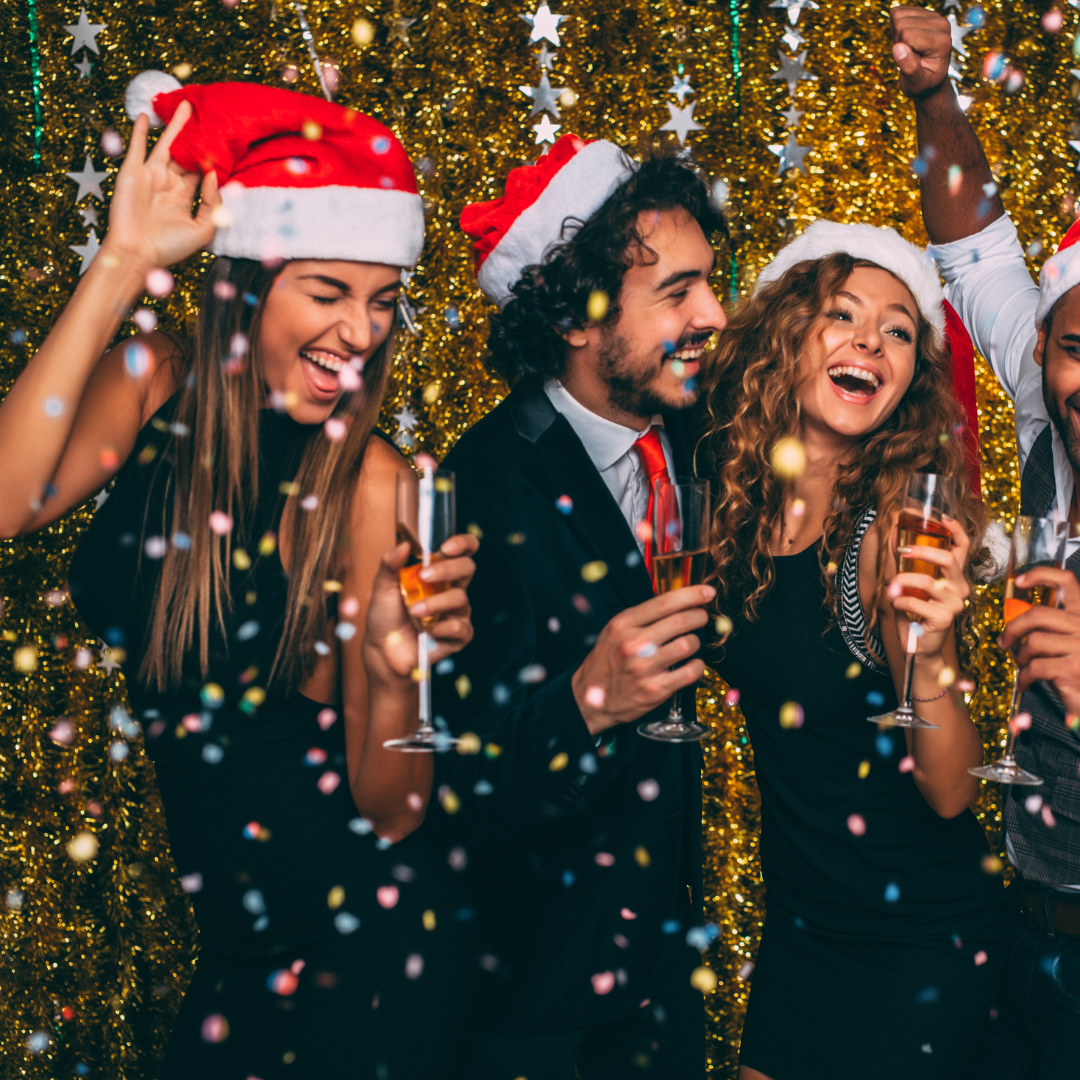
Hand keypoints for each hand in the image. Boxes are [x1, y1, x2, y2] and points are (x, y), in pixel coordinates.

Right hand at [101, 102, 221, 270]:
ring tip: (185, 106)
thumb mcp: (203, 229)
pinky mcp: (132, 172)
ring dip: (175, 126)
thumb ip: (213, 203)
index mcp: (185, 197)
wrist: (137, 253)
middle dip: (195, 137)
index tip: (226, 142)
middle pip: (185, 154)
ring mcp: (150, 176)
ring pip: (166, 144)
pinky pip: (137, 146)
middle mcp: (169, 184)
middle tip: (207, 115)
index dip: (212, 159)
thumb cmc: (170, 248)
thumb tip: (214, 174)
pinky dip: (141, 131)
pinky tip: (146, 115)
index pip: (201, 172)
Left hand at [362, 532, 478, 684]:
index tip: (446, 547)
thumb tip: (403, 544)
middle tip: (424, 575)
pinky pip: (461, 627)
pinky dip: (444, 628)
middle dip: (448, 569)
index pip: (462, 551)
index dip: (462, 543)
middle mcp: (450, 589)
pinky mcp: (458, 635)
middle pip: (467, 568)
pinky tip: (429, 631)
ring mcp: (456, 612)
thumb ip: (390, 564)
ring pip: (460, 598)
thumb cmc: (384, 616)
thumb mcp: (382, 586)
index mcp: (437, 573)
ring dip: (435, 603)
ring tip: (414, 611)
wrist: (381, 650)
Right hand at [572, 585, 713, 735]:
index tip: (707, 592)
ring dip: (695, 642)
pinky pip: (690, 672)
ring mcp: (644, 668)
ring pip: (688, 645)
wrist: (590, 699)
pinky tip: (691, 665)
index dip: (691, 594)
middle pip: (681, 621)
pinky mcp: (655, 690)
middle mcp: (633, 644)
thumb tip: (677, 603)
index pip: (664, 602)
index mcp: (623, 625)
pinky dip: (697, 666)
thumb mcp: (614, 631)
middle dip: (699, 616)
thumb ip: (641, 618)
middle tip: (702, 617)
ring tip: (689, 644)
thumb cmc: (606, 662)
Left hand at [887, 515, 970, 659]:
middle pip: (948, 559)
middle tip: (901, 550)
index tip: (941, 517)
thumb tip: (893, 534)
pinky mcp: (945, 619)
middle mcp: (960, 588)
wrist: (918, 646)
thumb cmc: (915, 612)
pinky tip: (896, 605)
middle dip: (922, 550)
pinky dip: (899, 601)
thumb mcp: (911, 584)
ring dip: (902, 580)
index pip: (963, 548)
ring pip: (927, 582)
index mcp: (954, 576)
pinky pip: (916, 603)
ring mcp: (955, 604)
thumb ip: (907, 563)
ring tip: (891, 586)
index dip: (955, 529)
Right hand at [890, 6, 952, 99]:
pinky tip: (907, 40)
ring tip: (909, 49)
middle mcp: (941, 24)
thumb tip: (898, 48)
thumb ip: (909, 68)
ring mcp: (934, 16)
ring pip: (898, 16)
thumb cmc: (923, 84)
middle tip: (910, 56)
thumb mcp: (916, 84)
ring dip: (897, 35)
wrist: (930, 78)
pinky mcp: (926, 13)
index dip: (901, 51)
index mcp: (942, 42)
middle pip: (901, 23)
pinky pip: (899, 12)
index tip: (912, 62)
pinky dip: (896, 27)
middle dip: (899, 42)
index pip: (907, 35)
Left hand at [999, 566, 1079, 716]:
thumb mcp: (1069, 642)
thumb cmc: (1078, 671)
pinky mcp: (1072, 668)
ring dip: (1022, 656)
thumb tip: (1016, 617)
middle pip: (1038, 614)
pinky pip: (1034, 666)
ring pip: (1034, 642)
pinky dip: (1024, 676)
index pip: (1067, 582)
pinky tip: (1025, 682)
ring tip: (1024, 666)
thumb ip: (1052, 627)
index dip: (1041, 575)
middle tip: (1005, 641)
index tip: (1019, 581)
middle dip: (1014, 628)